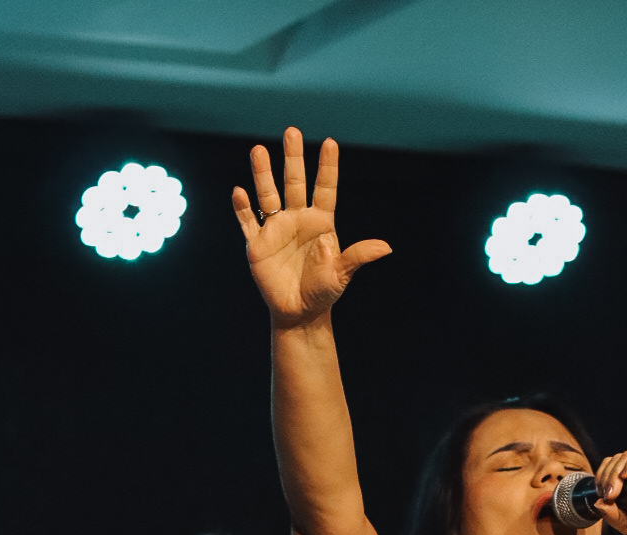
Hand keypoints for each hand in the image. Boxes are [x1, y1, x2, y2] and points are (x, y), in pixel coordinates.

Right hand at [233, 127, 390, 328]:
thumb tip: (386, 248)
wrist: (300, 312)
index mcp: (321, 223)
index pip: (325, 189)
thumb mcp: (342, 274)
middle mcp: (297, 219)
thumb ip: (359, 256)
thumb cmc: (324, 292)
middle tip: (292, 131)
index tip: (330, 142)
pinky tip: (240, 191)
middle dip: (293, 158)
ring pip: (268, 194)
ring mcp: (276, 228)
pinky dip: (242, 207)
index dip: (327, 167)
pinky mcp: (257, 243)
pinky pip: (248, 221)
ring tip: (258, 149)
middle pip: (294, 182)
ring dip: (263, 173)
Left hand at [592, 450, 626, 534]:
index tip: (599, 493)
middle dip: (606, 475)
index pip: (612, 467)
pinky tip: (626, 475)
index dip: (602, 476)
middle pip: (617, 460)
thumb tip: (596, 503)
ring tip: (614, 489)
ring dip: (616, 470)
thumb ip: (612, 516)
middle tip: (606, 493)